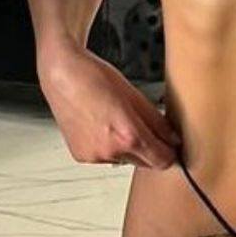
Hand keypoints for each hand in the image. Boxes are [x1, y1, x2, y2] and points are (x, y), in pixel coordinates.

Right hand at [37, 42, 180, 168]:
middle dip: (149, 149)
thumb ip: (158, 123)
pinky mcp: (82, 156)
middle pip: (145, 163)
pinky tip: (101, 127)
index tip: (171, 146)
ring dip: (127, 149)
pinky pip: (106, 158)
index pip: (162, 161)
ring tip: (115, 122)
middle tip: (141, 127)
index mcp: (128, 136)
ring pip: (125, 161)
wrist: (62, 73)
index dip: (170, 152)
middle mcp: (110, 151)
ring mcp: (94, 156)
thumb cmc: (94, 78)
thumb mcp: (135, 96)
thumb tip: (173, 139)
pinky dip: (108, 147)